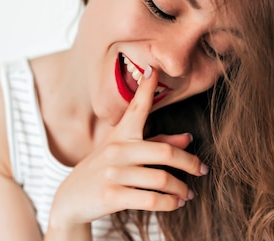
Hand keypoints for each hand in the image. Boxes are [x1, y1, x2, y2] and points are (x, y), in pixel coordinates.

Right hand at [47, 66, 207, 234]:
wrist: (71, 200)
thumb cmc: (103, 171)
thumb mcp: (125, 153)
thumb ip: (157, 144)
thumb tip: (188, 139)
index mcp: (120, 134)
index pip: (135, 107)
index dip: (146, 88)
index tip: (154, 70)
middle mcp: (117, 150)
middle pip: (164, 153)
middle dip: (190, 163)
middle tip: (202, 169)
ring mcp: (113, 173)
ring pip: (161, 180)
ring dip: (181, 189)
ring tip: (188, 193)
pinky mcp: (112, 196)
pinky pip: (152, 200)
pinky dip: (169, 203)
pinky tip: (175, 203)